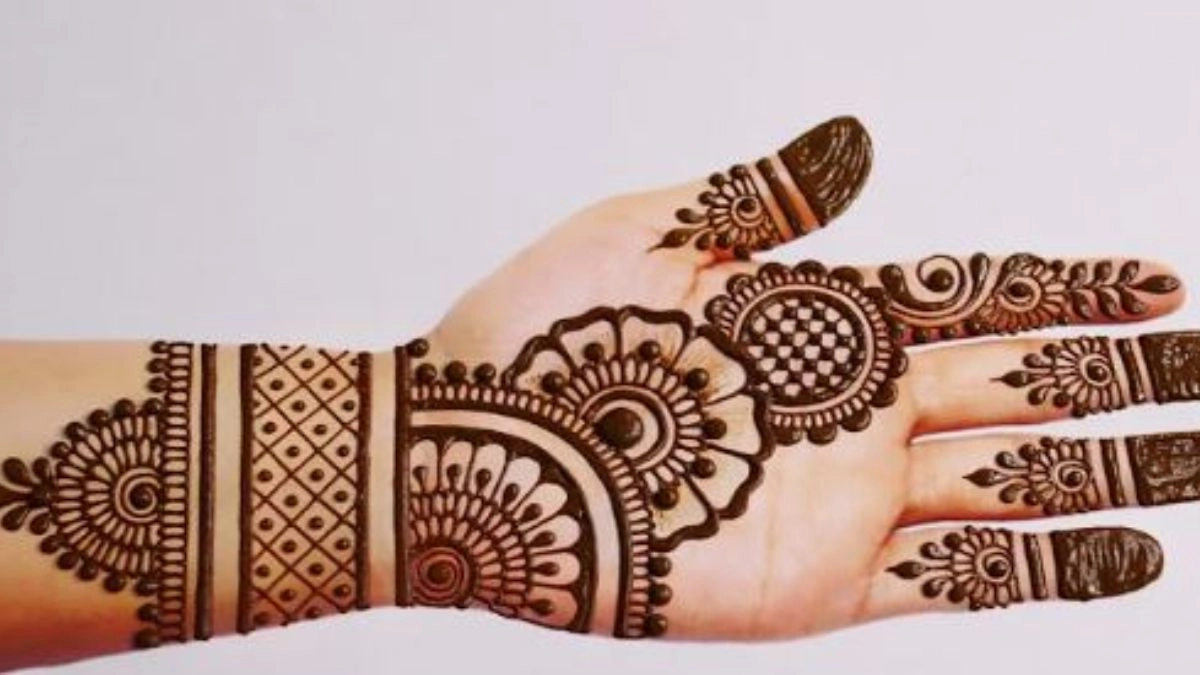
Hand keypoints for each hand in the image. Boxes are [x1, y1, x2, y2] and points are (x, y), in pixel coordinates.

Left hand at [400, 118, 1188, 638]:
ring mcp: (848, 498)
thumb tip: (861, 139)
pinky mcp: (824, 582)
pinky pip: (964, 578)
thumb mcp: (649, 235)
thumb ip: (760, 196)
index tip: (1159, 282)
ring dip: (1115, 469)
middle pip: (1022, 385)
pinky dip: (1050, 568)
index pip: (978, 295)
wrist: (464, 456)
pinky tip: (1127, 551)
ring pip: (1016, 482)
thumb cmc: (536, 332)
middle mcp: (852, 407)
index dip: (1070, 288)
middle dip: (1122, 378)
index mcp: (820, 318)